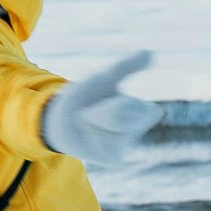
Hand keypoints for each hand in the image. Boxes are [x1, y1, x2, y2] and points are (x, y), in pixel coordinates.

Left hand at [41, 50, 154, 169]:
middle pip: (129, 119)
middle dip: (106, 111)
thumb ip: (127, 67)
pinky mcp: (114, 158)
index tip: (112, 100)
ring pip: (116, 132)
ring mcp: (126, 144)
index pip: (146, 111)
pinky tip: (90, 137)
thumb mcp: (105, 78)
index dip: (123, 104)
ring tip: (91, 123)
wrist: (62, 120)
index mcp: (142, 109)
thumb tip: (149, 53)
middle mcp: (138, 128)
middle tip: (96, 111)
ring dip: (96, 123)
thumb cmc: (86, 97)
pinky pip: (108, 146)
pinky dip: (94, 138)